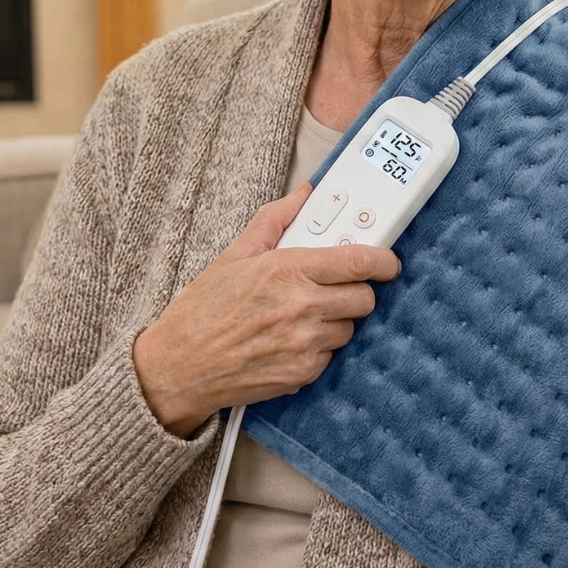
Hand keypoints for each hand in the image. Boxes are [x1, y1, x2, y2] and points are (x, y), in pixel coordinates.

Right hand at [133, 182, 400, 436]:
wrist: (177, 367)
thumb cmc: (203, 309)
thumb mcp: (236, 254)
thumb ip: (276, 219)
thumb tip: (306, 192)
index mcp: (286, 270)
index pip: (358, 262)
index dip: (384, 261)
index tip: (389, 262)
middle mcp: (300, 307)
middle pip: (364, 298)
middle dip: (357, 291)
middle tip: (337, 288)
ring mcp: (303, 344)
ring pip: (350, 328)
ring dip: (337, 320)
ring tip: (304, 315)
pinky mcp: (301, 375)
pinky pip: (330, 356)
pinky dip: (319, 348)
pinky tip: (291, 340)